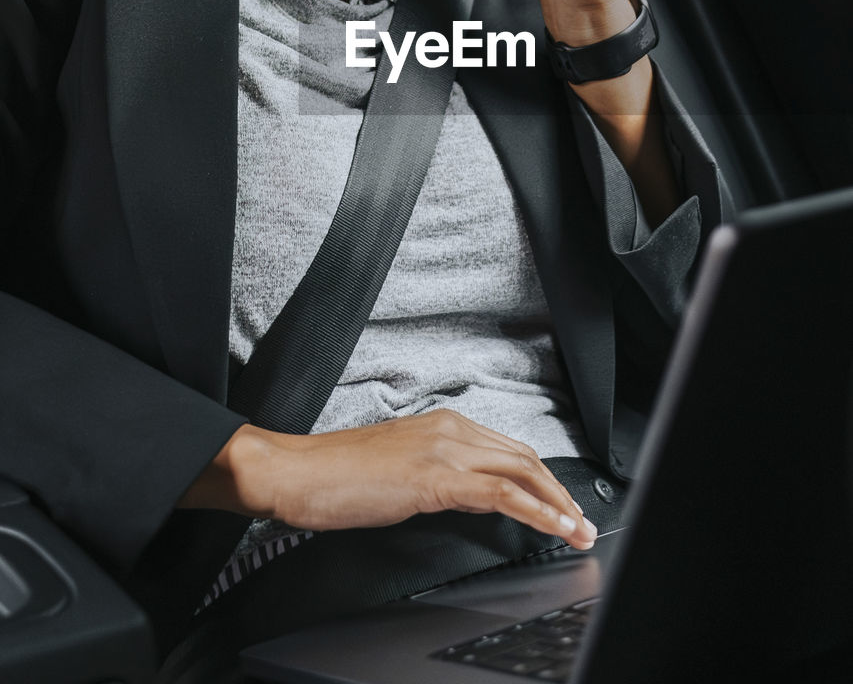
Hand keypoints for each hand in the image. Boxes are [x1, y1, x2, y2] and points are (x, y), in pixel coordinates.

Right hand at [179, 410, 596, 548]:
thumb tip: (468, 494)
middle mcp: (449, 429)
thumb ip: (437, 474)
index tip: (561, 504)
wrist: (298, 472)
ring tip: (577, 531)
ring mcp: (444, 450)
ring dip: (556, 504)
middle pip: (524, 457)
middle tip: (582, 523)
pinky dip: (535, 510)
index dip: (542, 478)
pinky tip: (551, 528)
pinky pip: (500, 493)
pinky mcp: (435, 478)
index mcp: (441, 424)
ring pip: (521, 471)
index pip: (508, 449)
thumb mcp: (399, 469)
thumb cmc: (336, 475)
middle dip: (559, 492)